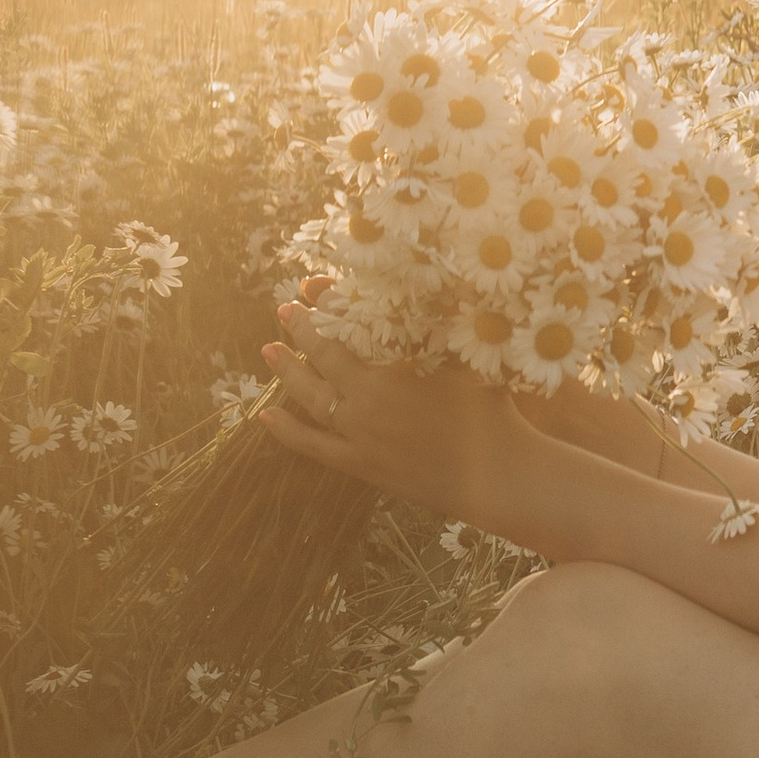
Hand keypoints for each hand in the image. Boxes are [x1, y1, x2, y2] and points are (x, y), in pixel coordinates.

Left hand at [258, 301, 527, 523]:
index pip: (345, 325)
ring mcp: (358, 435)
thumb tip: (438, 281)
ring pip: (310, 397)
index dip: (325, 302)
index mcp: (390, 368)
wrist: (494, 476)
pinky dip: (286, 430)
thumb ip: (444, 321)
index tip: (309, 285)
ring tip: (268, 349)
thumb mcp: (467, 357)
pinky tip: (265, 415)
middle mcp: (366, 399)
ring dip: (286, 371)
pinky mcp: (359, 465)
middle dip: (301, 330)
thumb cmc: (490, 411)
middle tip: (284, 310)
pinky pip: (312, 445)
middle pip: (322, 356)